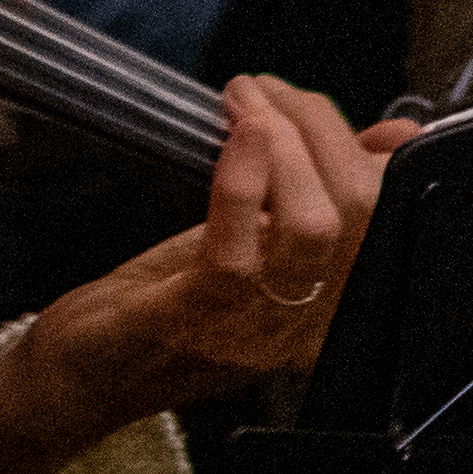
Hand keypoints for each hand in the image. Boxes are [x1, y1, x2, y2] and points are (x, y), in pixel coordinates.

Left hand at [0, 80, 404, 473]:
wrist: (78, 381)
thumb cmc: (165, 306)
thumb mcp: (255, 247)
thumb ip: (313, 197)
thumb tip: (394, 135)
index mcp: (330, 298)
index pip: (389, 212)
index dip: (384, 149)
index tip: (324, 105)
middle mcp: (305, 320)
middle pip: (361, 210)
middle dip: (321, 128)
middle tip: (270, 92)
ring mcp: (250, 327)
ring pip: (313, 228)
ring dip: (286, 144)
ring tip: (247, 102)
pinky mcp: (189, 322)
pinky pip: (235, 257)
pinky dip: (244, 186)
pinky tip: (239, 137)